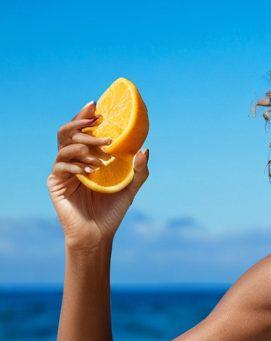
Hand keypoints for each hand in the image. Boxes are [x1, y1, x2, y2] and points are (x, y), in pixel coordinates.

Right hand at [47, 99, 150, 250]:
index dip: (85, 116)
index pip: (83, 131)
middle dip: (82, 125)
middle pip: (68, 133)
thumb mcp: (130, 189)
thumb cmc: (112, 211)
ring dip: (83, 146)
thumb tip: (146, 149)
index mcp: (87, 157)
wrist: (98, 235)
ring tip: (101, 156)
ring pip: (64, 147)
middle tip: (97, 123)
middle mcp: (72, 160)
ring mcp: (62, 170)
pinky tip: (89, 170)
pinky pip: (61, 166)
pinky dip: (75, 165)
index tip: (96, 105)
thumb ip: (138, 170)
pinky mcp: (55, 183)